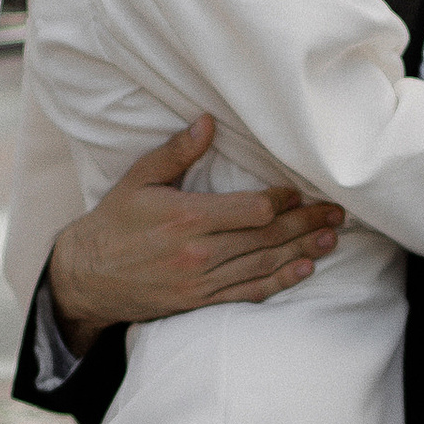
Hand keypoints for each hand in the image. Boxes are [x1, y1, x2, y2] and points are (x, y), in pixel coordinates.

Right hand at [46, 114, 343, 344]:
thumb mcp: (139, 179)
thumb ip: (177, 152)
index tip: (301, 191)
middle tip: (337, 212)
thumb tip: (208, 121)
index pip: (252, 210)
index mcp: (187, 218)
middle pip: (266, 238)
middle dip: (306, 222)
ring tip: (332, 236)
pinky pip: (248, 292)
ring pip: (264, 265)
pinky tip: (305, 268)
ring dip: (302, 250)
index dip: (282, 200)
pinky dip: (280, 281)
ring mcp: (201, 282)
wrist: (86, 276)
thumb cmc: (114, 222)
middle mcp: (198, 253)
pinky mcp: (200, 301)